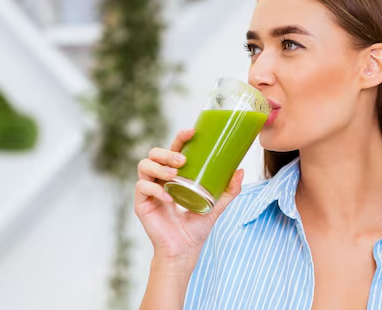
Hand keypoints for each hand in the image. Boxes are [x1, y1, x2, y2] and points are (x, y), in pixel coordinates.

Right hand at [134, 128, 243, 268]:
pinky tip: (168, 197)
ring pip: (144, 165)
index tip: (192, 131)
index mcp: (175, 174)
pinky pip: (142, 187)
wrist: (185, 249)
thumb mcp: (216, 204)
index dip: (179, 138)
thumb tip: (240, 170)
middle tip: (182, 161)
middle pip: (154, 153)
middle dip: (167, 153)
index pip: (173, 149)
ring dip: (159, 167)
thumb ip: (229, 190)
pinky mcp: (141, 203)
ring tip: (174, 176)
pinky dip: (155, 190)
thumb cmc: (197, 226)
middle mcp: (159, 178)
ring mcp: (149, 189)